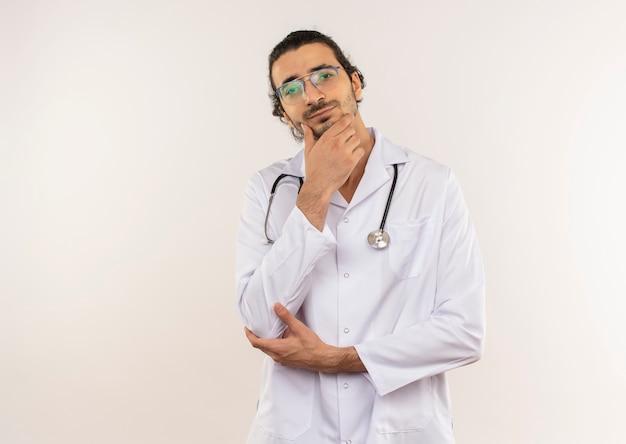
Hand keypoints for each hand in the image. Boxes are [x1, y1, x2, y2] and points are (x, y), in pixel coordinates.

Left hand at [244, 303, 364, 372]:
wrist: (322, 359)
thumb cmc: (312, 346)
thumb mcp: (298, 328)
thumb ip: (286, 317)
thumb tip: (276, 307)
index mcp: (277, 348)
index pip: (257, 342)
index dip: (249, 335)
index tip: (246, 328)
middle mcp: (277, 356)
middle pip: (261, 347)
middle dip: (256, 337)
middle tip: (254, 328)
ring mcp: (282, 360)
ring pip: (268, 350)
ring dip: (265, 342)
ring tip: (267, 331)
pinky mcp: (287, 361)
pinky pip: (276, 353)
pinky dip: (273, 345)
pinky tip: (280, 339)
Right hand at [296, 114, 364, 229]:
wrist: (319, 186)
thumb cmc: (313, 169)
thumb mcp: (308, 151)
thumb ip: (308, 137)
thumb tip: (304, 125)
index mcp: (325, 139)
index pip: (342, 122)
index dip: (348, 118)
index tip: (350, 117)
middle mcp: (335, 143)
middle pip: (351, 130)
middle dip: (350, 133)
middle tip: (347, 140)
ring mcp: (344, 152)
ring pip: (357, 139)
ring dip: (354, 143)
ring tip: (348, 149)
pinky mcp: (351, 162)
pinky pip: (361, 150)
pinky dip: (358, 153)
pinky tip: (352, 157)